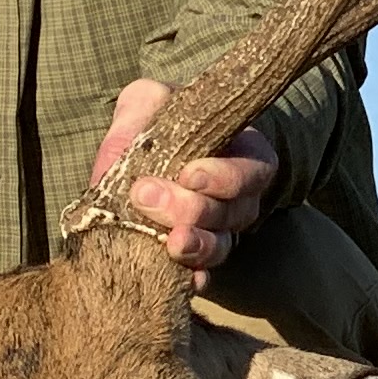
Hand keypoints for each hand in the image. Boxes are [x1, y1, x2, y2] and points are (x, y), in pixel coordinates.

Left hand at [88, 80, 276, 282]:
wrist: (125, 173)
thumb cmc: (149, 130)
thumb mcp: (149, 103)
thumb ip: (149, 100)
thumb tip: (148, 112)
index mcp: (241, 155)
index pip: (252, 170)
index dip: (224, 177)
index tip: (189, 175)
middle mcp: (239, 198)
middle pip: (232, 212)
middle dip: (191, 208)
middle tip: (147, 196)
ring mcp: (219, 233)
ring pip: (221, 246)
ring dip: (195, 246)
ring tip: (168, 242)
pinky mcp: (194, 259)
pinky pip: (203, 275)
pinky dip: (194, 278)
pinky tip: (184, 278)